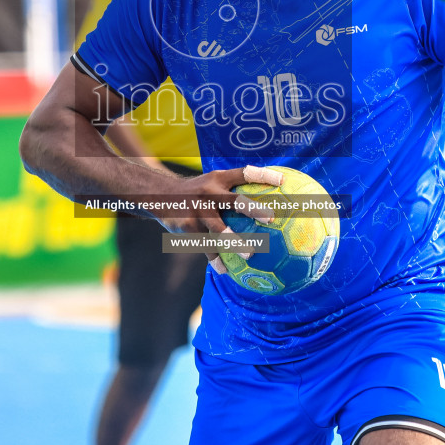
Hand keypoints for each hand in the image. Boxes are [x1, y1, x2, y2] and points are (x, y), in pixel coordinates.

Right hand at [159, 165, 282, 273]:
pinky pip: (206, 247)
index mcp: (218, 179)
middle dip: (253, 209)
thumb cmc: (196, 191)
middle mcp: (209, 192)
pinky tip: (225, 270)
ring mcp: (198, 211)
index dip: (265, 176)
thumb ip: (232, 189)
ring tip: (250, 254)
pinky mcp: (189, 227)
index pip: (245, 173)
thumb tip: (265, 196)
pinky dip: (216, 260)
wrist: (160, 195)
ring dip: (235, 242)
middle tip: (271, 218)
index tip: (284, 182)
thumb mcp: (211, 182)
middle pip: (235, 201)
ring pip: (219, 230)